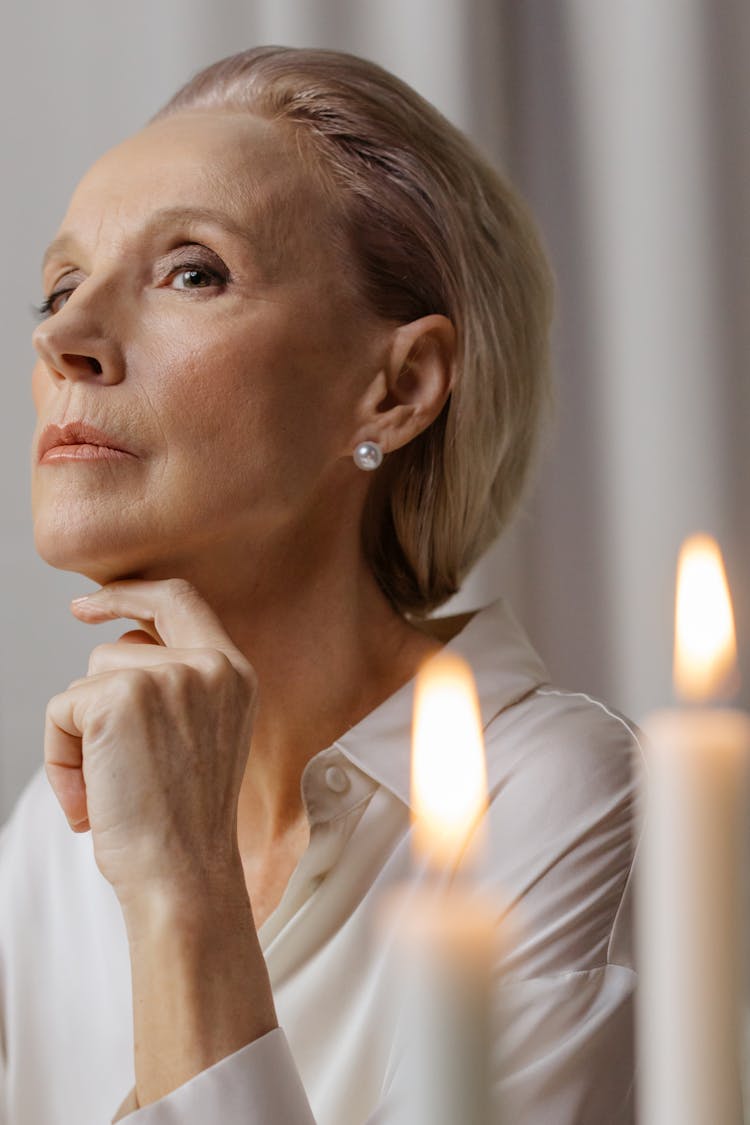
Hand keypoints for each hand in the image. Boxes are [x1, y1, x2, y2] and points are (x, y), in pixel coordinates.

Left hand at [44, 579, 257, 914]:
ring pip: (87, 680)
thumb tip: (118, 647)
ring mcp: (167, 676)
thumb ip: (177, 685)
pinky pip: (61, 709)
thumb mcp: (203, 736)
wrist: (183, 878)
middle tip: (110, 772)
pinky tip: (91, 799)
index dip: (129, 594)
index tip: (88, 605)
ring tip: (109, 790)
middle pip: (118, 650)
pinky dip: (59, 757)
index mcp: (235, 673)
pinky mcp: (120, 698)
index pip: (179, 599)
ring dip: (80, 737)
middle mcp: (209, 665)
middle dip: (97, 705)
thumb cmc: (184, 825)